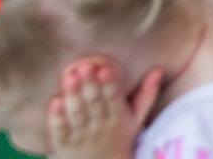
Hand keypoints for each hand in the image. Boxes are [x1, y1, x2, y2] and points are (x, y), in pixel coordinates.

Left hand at [44, 58, 161, 158]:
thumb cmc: (119, 139)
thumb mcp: (136, 120)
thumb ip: (146, 95)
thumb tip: (158, 69)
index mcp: (118, 118)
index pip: (114, 99)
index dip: (110, 84)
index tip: (105, 69)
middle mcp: (100, 127)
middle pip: (95, 104)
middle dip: (90, 85)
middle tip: (84, 66)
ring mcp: (81, 136)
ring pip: (77, 115)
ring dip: (73, 96)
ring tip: (69, 77)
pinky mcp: (64, 145)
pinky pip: (60, 131)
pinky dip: (57, 118)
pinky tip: (55, 101)